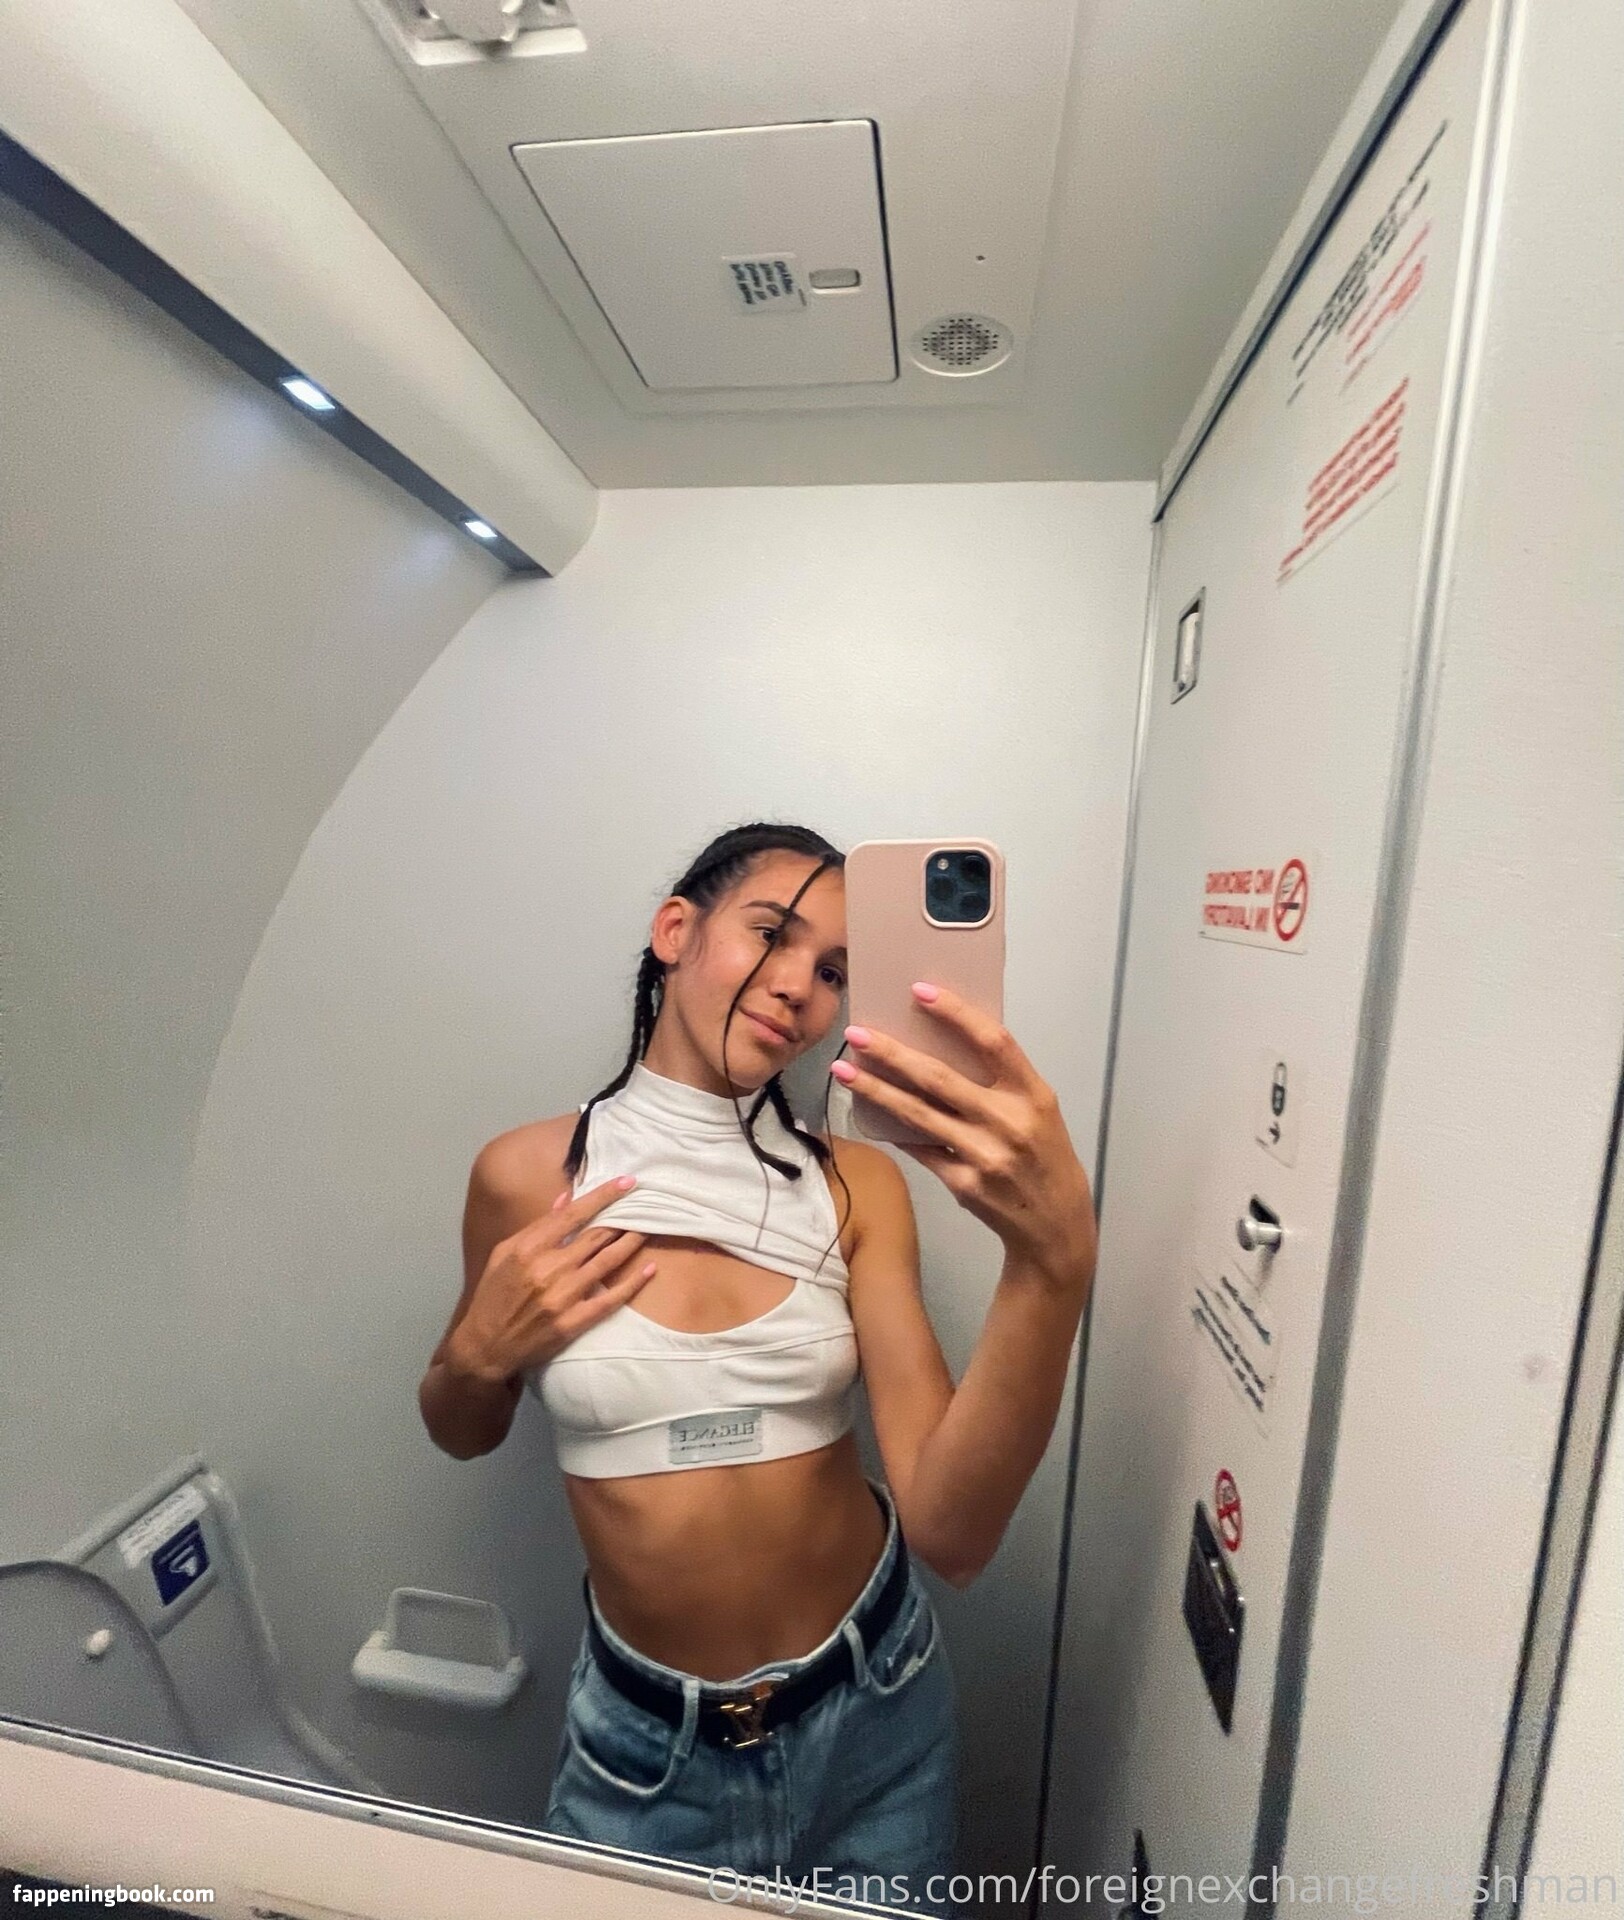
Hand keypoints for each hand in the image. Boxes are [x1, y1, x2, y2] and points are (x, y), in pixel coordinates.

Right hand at [445, 1177, 655, 1381]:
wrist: (486, 1345)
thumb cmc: (494, 1294)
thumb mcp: (506, 1253)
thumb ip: (538, 1225)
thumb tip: (567, 1198)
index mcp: (529, 1248)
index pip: (574, 1214)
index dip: (603, 1196)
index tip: (626, 1182)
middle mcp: (548, 1269)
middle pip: (597, 1235)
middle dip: (624, 1217)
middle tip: (647, 1203)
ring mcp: (563, 1296)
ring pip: (608, 1261)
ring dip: (632, 1242)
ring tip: (650, 1228)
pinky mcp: (573, 1322)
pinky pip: (611, 1298)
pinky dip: (632, 1283)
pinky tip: (650, 1269)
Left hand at [831, 984, 1096, 1286]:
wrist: (1056, 1225)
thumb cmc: (1044, 1154)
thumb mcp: (1037, 1110)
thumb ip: (1000, 1080)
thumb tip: (939, 1042)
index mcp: (1033, 1094)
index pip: (993, 1042)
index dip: (956, 1013)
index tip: (919, 990)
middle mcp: (1009, 1122)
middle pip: (940, 1078)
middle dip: (892, 1053)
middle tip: (856, 1034)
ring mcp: (985, 1156)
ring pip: (918, 1114)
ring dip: (876, 1090)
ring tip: (844, 1070)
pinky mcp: (964, 1185)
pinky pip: (919, 1149)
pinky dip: (894, 1129)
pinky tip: (869, 1112)